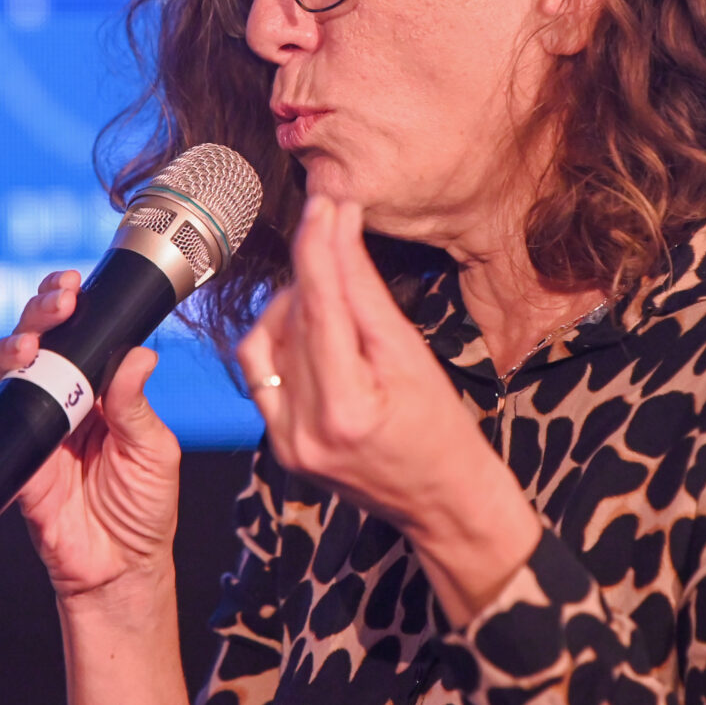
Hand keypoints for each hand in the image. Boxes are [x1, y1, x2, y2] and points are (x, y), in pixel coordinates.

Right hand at [0, 269, 181, 601]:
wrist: (121, 570)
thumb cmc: (145, 508)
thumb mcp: (153, 451)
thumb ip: (136, 406)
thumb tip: (140, 354)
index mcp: (99, 391)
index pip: (78, 336)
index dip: (67, 307)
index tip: (69, 287)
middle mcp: (62, 403)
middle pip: (36, 346)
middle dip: (36, 317)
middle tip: (53, 307)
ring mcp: (35, 432)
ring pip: (7, 380)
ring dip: (6, 357)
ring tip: (21, 351)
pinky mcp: (15, 467)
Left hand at [234, 197, 492, 531]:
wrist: (442, 501)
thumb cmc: (442, 431)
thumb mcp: (411, 356)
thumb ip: (367, 294)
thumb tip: (339, 232)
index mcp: (345, 408)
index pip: (320, 304)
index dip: (320, 245)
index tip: (326, 203)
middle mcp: (303, 428)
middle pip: (295, 318)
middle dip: (312, 264)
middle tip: (333, 225)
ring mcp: (285, 440)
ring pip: (269, 340)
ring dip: (293, 300)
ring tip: (330, 285)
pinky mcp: (278, 443)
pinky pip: (262, 372)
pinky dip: (280, 337)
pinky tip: (307, 323)